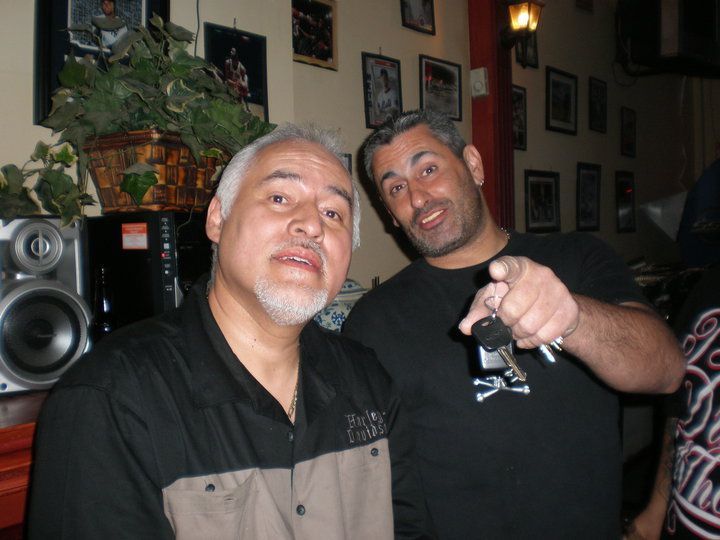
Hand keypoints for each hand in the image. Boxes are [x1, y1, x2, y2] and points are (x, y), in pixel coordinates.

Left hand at [459, 256, 579, 348]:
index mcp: (519, 267)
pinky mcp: (569, 309)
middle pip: (513, 308)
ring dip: (519, 334)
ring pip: (529, 325)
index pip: (510, 265)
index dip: (502, 268)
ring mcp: (558, 291)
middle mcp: (540, 274)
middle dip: (506, 322)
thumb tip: (465, 327)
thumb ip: (478, 312)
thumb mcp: (495, 300)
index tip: (495, 271)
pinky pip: (545, 335)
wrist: (556, 305)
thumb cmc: (518, 298)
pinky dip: (533, 341)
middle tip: (507, 323)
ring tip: (518, 329)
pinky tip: (531, 335)